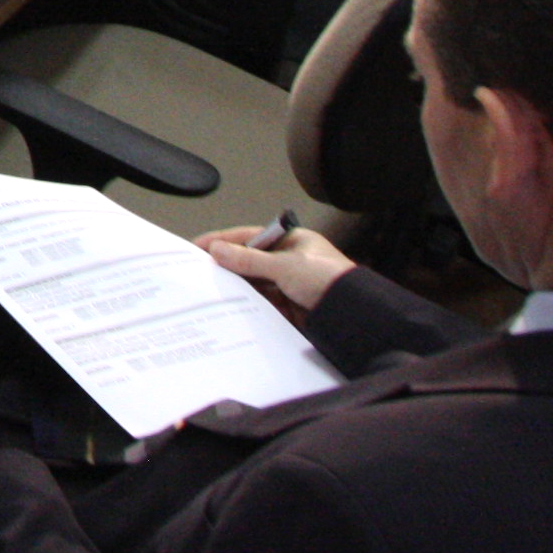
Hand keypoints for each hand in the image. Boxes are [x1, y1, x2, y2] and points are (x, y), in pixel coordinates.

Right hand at [203, 222, 354, 315]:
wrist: (353, 315)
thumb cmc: (327, 280)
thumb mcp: (285, 265)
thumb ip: (249, 260)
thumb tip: (217, 250)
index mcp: (292, 241)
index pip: (250, 237)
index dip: (223, 240)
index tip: (198, 246)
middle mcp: (291, 261)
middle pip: (251, 262)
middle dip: (228, 267)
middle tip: (200, 272)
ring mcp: (291, 285)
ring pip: (256, 285)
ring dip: (238, 289)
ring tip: (211, 292)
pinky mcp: (291, 307)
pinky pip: (264, 305)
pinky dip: (250, 307)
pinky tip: (233, 309)